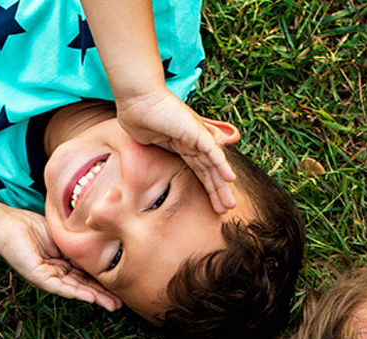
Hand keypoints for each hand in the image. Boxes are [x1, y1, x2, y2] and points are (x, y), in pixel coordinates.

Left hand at [0, 207, 121, 310]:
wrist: (7, 224)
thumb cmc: (30, 226)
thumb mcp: (63, 236)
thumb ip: (79, 243)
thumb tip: (101, 243)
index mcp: (63, 263)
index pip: (87, 274)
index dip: (103, 281)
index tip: (121, 287)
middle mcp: (57, 274)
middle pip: (84, 286)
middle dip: (103, 295)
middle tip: (121, 304)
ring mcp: (48, 277)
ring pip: (75, 289)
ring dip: (94, 298)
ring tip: (111, 305)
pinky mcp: (39, 277)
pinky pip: (60, 286)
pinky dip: (76, 293)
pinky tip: (90, 298)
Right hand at [116, 88, 236, 213]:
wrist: (137, 101)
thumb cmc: (139, 118)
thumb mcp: (152, 141)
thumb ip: (161, 149)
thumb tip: (156, 163)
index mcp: (183, 146)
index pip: (199, 170)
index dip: (206, 188)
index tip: (211, 206)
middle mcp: (193, 141)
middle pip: (209, 171)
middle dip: (217, 191)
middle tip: (226, 209)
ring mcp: (196, 136)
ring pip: (214, 165)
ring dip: (222, 185)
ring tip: (230, 204)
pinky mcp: (196, 132)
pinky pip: (212, 152)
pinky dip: (221, 165)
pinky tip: (230, 179)